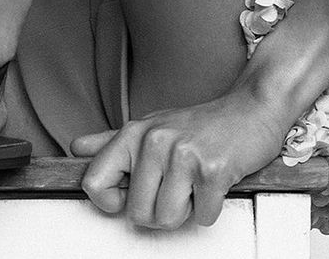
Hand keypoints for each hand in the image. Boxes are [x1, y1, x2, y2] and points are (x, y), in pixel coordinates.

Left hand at [70, 85, 287, 230]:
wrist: (252, 109)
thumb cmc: (201, 124)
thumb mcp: (152, 126)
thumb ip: (112, 142)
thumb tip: (77, 149)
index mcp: (133, 132)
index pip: (94, 182)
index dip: (110, 202)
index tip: (128, 196)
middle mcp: (154, 140)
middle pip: (137, 213)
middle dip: (160, 210)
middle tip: (178, 183)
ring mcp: (183, 154)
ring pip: (167, 219)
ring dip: (186, 210)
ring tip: (195, 181)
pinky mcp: (212, 170)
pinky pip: (202, 217)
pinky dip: (211, 208)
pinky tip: (215, 182)